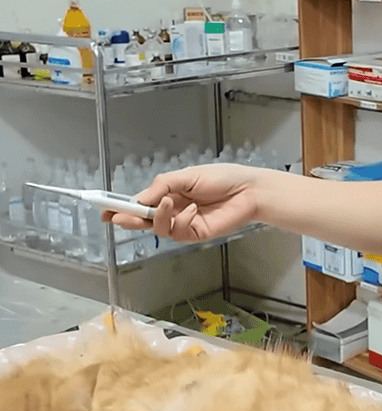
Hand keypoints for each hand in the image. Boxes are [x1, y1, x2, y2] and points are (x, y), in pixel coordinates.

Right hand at [101, 163, 263, 241]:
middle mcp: (173, 210)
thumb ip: (161, 186)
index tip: (105, 210)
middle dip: (129, 219)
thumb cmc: (222, 178)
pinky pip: (177, 232)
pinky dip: (181, 220)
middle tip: (118, 217)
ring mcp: (183, 224)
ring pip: (157, 228)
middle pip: (143, 220)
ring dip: (158, 217)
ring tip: (168, 202)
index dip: (122, 207)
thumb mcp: (186, 176)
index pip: (140, 203)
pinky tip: (194, 210)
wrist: (248, 191)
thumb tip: (140, 198)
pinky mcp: (195, 234)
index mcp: (168, 193)